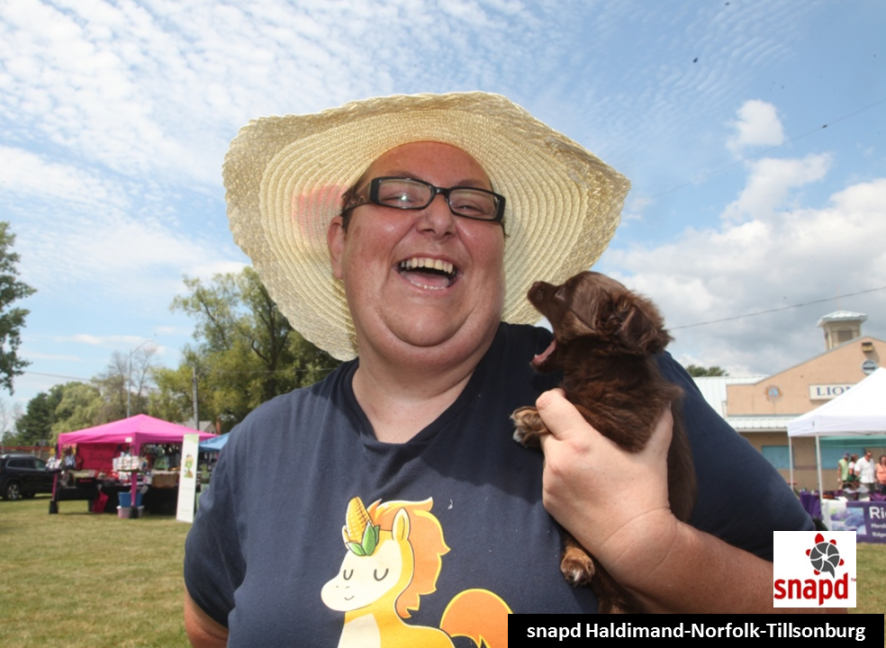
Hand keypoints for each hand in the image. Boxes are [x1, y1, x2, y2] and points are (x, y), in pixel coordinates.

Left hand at [535, 388, 678, 584]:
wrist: (635, 542)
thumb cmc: (646, 494)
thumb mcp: (655, 451)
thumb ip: (658, 419)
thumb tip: (663, 398)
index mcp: (579, 442)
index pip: (546, 404)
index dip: (555, 396)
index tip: (569, 398)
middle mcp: (558, 460)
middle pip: (546, 428)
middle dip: (560, 426)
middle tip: (582, 431)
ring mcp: (549, 483)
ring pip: (548, 453)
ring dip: (561, 451)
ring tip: (587, 460)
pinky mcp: (548, 501)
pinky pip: (548, 477)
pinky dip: (561, 474)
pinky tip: (584, 482)